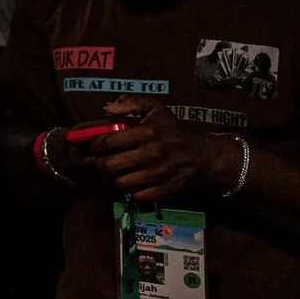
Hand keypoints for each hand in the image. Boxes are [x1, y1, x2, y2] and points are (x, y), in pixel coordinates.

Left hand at [81, 99, 232, 203]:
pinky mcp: (165, 191)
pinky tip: (130, 182)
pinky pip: (137, 195)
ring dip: (112, 179)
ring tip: (112, 173)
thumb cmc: (175, 130)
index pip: (108, 142)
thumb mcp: (156, 109)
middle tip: (98, 163)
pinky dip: (130, 191)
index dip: (95, 146)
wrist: (205, 156)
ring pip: (120, 182)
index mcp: (147, 133)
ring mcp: (158, 175)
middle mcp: (151, 154)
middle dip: (99, 165)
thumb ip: (131, 103)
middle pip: (110, 166)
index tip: (93, 147)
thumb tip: (107, 109)